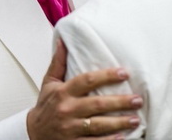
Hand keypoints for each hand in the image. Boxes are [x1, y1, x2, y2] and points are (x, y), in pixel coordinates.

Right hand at [27, 39, 141, 138]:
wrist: (34, 132)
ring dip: (119, 122)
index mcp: (63, 92)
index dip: (106, 76)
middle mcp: (67, 109)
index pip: (86, 81)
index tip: (123, 73)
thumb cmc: (45, 106)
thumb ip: (59, 62)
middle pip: (97, 104)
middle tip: (137, 99)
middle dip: (119, 102)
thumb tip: (63, 41)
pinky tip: (123, 137)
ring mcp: (71, 128)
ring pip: (98, 124)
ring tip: (135, 119)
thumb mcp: (49, 82)